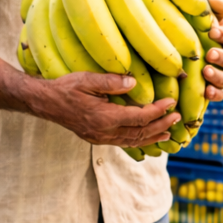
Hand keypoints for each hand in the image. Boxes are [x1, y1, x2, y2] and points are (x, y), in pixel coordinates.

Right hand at [30, 72, 179, 147]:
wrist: (45, 102)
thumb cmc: (66, 88)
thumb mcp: (87, 79)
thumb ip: (110, 81)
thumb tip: (134, 83)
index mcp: (103, 117)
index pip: (138, 118)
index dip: (157, 111)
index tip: (172, 103)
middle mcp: (102, 132)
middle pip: (139, 133)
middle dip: (160, 126)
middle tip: (177, 118)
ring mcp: (99, 137)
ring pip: (131, 142)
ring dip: (152, 137)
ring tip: (168, 133)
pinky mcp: (96, 138)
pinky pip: (122, 143)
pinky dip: (138, 141)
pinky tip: (146, 138)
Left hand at [203, 0, 222, 101]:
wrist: (180, 56)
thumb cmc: (196, 33)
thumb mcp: (205, 19)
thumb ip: (214, 8)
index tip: (212, 31)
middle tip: (209, 53)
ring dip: (219, 76)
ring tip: (206, 71)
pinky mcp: (214, 91)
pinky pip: (221, 95)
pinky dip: (216, 94)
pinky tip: (206, 92)